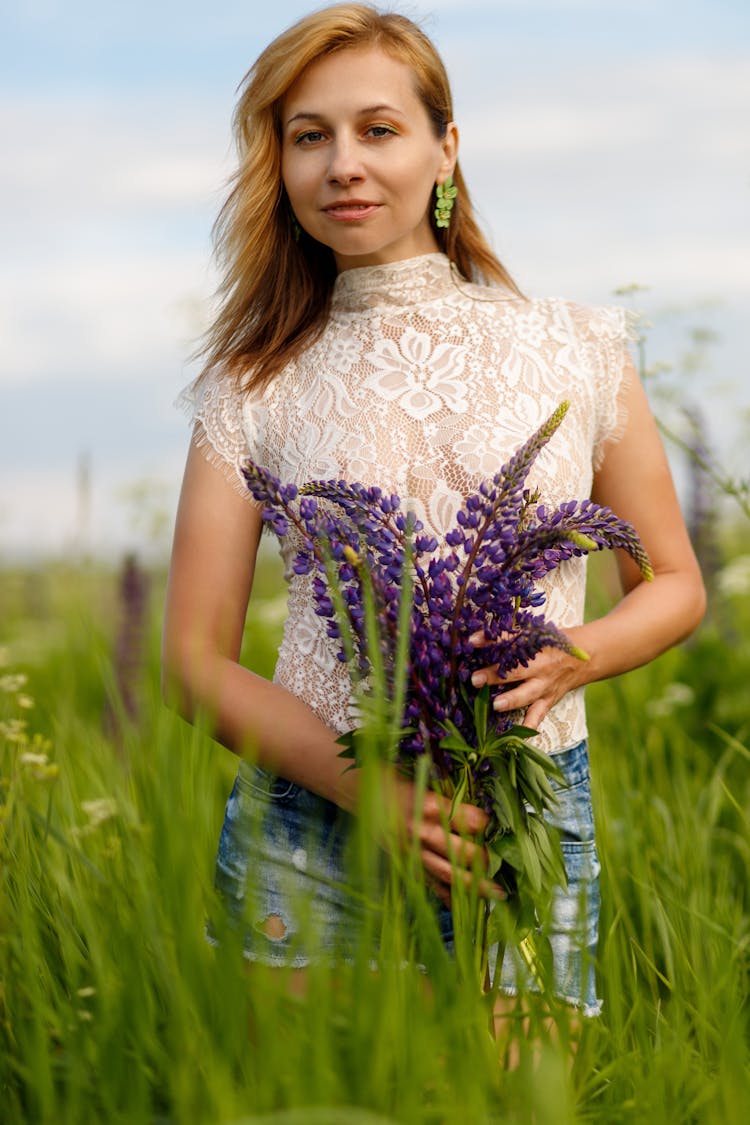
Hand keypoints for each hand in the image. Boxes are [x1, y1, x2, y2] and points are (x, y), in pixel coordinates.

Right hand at [390, 775, 503, 906]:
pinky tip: (466, 907)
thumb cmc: (395, 779)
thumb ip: (448, 794)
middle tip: (501, 863)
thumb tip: (483, 807)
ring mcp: (411, 852)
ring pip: (446, 874)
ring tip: (497, 894)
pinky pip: (429, 884)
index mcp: (423, 805)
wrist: (360, 792)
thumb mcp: (421, 778)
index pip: (460, 817)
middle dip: (481, 859)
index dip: (481, 821)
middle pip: (456, 851)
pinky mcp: (405, 864)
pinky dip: (447, 897)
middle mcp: (418, 832)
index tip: (496, 823)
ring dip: (473, 886)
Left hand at [469, 629, 587, 730]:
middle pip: (516, 671)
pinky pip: (537, 716)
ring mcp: (545, 686)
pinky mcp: (547, 701)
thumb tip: (474, 638)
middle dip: (495, 675)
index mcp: (536, 646)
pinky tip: (517, 741)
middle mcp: (540, 667)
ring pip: (527, 695)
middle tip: (475, 679)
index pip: (511, 640)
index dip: (491, 640)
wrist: (585, 657)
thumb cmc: (552, 642)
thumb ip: (506, 635)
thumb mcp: (534, 633)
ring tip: (495, 705)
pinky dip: (527, 728)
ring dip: (511, 700)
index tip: (471, 641)